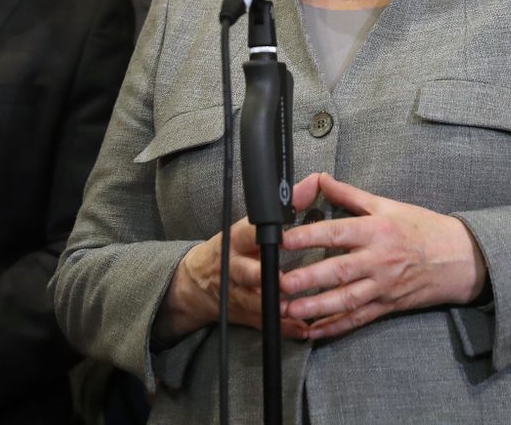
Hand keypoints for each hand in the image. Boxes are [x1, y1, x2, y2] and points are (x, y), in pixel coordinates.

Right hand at [155, 214, 308, 341]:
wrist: (196, 284)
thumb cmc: (232, 249)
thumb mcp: (249, 225)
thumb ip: (286, 206)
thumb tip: (314, 182)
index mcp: (235, 241)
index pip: (247, 234)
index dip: (264, 237)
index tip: (281, 239)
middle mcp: (234, 267)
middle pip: (246, 272)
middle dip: (263, 278)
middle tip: (284, 283)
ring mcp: (236, 293)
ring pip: (255, 302)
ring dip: (276, 307)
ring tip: (294, 310)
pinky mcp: (243, 314)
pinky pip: (264, 323)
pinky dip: (284, 328)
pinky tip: (303, 329)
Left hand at [279, 173, 487, 339]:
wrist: (459, 258)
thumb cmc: (423, 228)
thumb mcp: (388, 205)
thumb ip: (350, 195)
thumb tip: (321, 179)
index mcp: (377, 230)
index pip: (338, 232)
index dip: (310, 236)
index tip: (285, 239)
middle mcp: (379, 260)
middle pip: (339, 271)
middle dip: (308, 278)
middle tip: (280, 283)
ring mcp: (383, 286)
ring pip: (346, 300)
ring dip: (316, 307)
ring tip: (289, 310)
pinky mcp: (387, 305)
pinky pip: (357, 319)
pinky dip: (335, 327)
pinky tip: (313, 331)